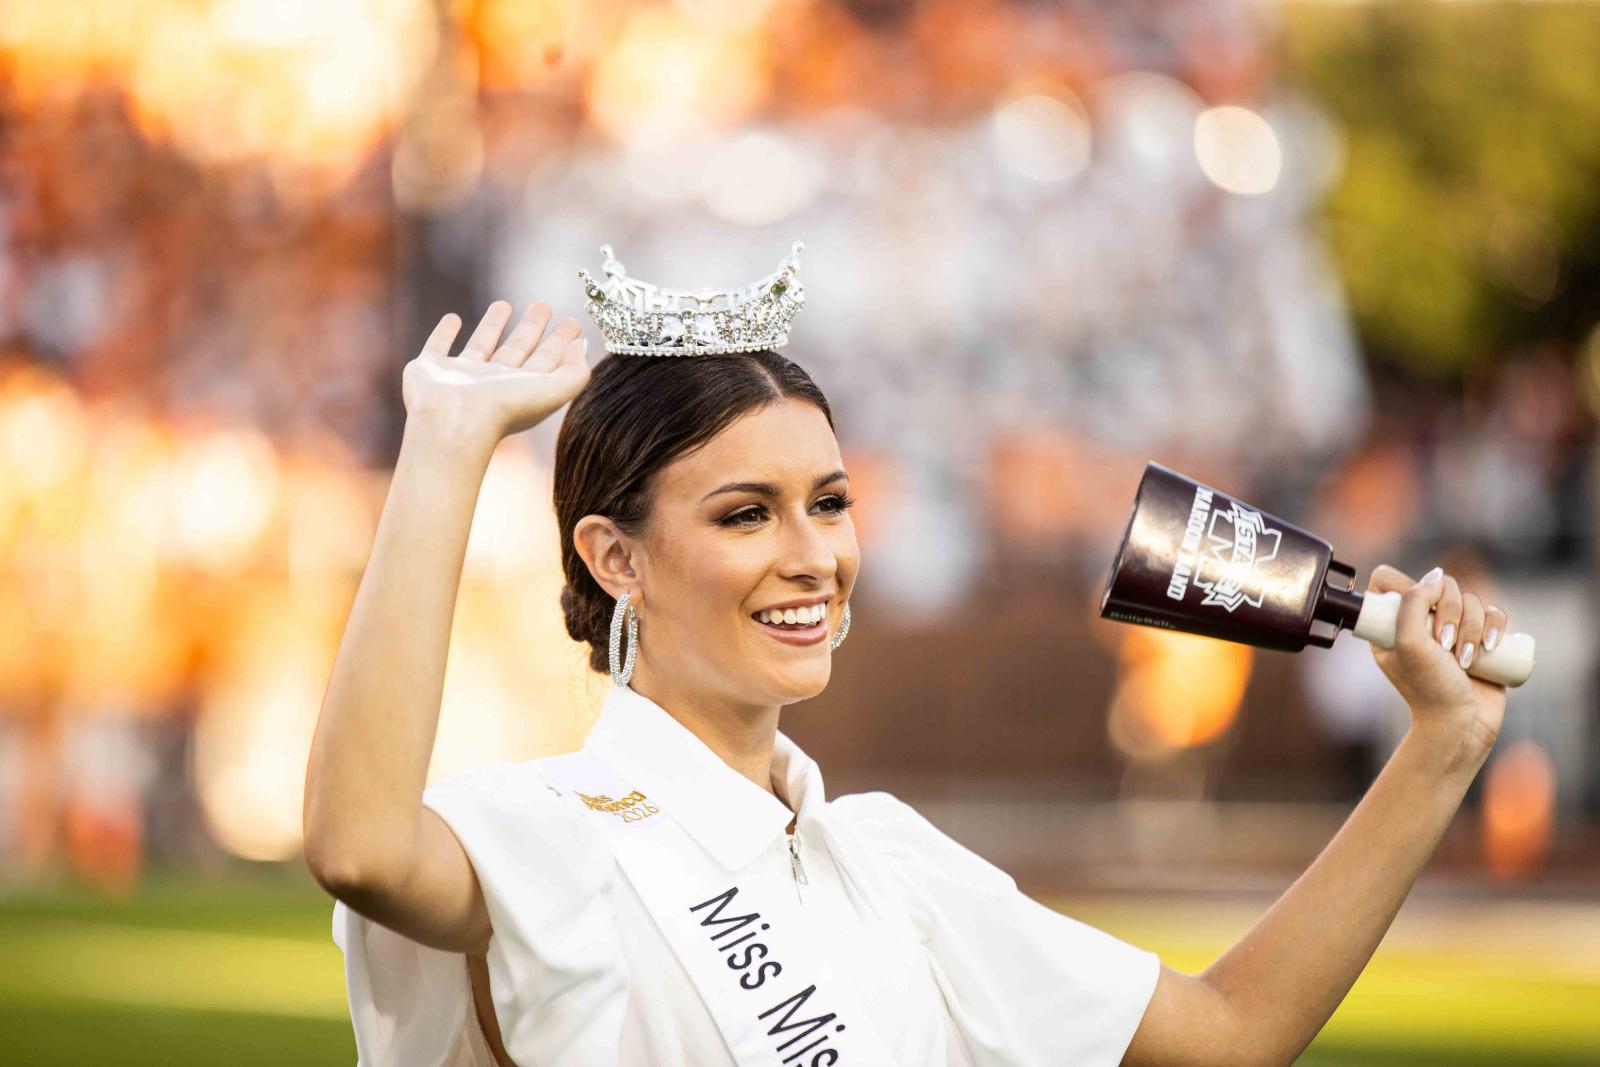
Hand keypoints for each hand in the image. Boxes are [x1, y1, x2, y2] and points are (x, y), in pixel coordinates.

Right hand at [401, 300, 590, 444]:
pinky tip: (452, 318)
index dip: (561, 342)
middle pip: (517, 350)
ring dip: (492, 325)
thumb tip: (581, 346)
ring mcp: (460, 377)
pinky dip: (443, 334)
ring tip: (504, 303)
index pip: (546, 361)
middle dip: (531, 328)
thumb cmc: (504, 409)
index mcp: (521, 390)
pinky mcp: (428, 370)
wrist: (453, 421)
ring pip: (481, 345)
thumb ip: (575, 372)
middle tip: (543, 304)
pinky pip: (437, 346)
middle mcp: (492, 384)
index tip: (572, 321)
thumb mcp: (553, 391)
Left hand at [1366, 564, 1508, 765]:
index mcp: (1392, 624)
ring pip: (1471, 600)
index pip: (1392, 582)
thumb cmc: (1428, 688)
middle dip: (1450, 613)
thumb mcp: (1408, 643)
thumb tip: (1434, 577)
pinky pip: (1494, 613)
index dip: (1408, 587)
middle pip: (1442, 586)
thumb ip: (1412, 603)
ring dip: (1472, 627)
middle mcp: (1422, 623)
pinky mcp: (1482, 639)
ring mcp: (1454, 630)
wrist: (1461, 724)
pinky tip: (1490, 645)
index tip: (1420, 610)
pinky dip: (1495, 625)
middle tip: (1444, 645)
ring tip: (1465, 659)